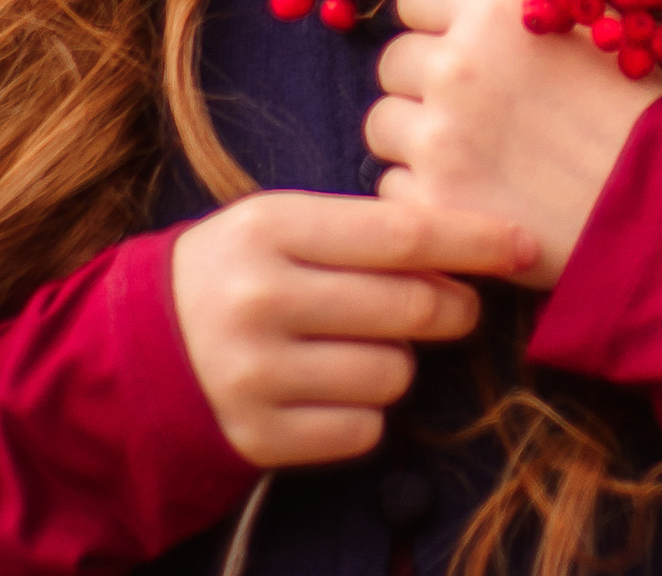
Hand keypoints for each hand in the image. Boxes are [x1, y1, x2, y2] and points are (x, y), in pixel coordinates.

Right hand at [171, 189, 534, 467]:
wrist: (135, 350)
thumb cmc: (237, 270)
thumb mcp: (283, 224)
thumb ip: (363, 230)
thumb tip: (464, 250)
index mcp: (273, 226)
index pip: (401, 233)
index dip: (475, 238)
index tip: (526, 244)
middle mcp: (261, 298)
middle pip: (408, 306)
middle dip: (452, 307)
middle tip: (456, 306)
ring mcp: (254, 373)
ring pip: (393, 374)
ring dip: (402, 363)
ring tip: (369, 346)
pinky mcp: (254, 437)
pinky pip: (362, 430)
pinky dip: (367, 413)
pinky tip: (336, 390)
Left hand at [366, 0, 661, 288]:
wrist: (659, 208)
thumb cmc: (634, 114)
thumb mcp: (590, 30)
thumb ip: (523, 12)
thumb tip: (478, 7)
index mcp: (492, 12)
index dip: (434, 22)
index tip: (454, 44)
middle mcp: (453, 66)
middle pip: (393, 62)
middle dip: (422, 82)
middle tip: (468, 109)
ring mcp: (436, 139)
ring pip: (384, 125)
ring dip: (415, 137)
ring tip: (468, 155)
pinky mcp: (430, 204)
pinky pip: (390, 186)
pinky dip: (420, 193)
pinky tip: (468, 196)